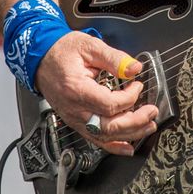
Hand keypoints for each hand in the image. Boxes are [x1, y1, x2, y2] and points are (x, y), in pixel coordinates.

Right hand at [35, 31, 158, 155]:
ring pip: (104, 135)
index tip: (137, 85)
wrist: (40, 59)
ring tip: (148, 127)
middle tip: (152, 112)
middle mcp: (74, 109)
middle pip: (108, 126)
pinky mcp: (76, 121)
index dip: (129, 97)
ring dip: (129, 134)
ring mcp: (74, 118)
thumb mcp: (90, 46)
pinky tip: (127, 147)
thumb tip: (133, 68)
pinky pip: (95, 138)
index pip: (109, 104)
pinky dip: (113, 146)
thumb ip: (114, 58)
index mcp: (77, 89)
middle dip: (135, 122)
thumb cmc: (62, 52)